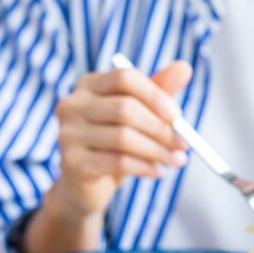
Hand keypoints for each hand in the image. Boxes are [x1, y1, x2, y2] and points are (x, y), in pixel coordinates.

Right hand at [50, 62, 192, 218]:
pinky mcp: (73, 162)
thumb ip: (158, 90)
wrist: (87, 185)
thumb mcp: (138, 114)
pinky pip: (118, 162)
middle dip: (161, 128)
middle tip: (184, 143)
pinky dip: (144, 167)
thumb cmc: (115, 144)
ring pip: (123, 137)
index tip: (178, 116)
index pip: (123, 78)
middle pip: (125, 109)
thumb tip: (184, 67)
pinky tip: (159, 171)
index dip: (154, 95)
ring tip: (176, 160)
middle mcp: (72, 105)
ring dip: (157, 150)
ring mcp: (68, 134)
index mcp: (88, 85)